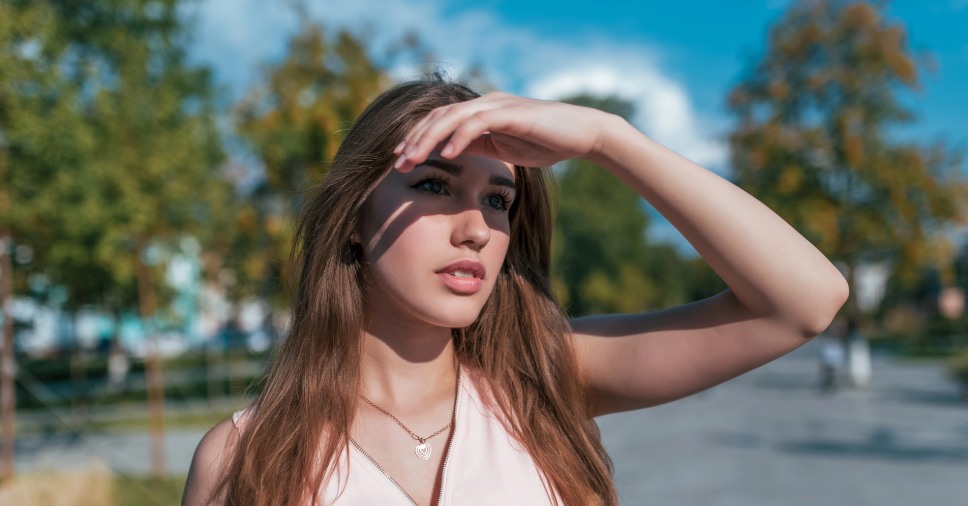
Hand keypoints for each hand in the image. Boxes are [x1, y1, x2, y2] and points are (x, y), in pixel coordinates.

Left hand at [393, 92, 614, 171]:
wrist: (582, 134)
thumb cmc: (546, 142)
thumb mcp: (504, 148)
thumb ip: (479, 146)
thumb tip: (452, 154)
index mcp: (482, 111)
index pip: (441, 121)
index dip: (418, 138)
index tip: (400, 159)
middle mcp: (486, 103)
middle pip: (440, 116)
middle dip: (415, 139)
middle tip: (397, 162)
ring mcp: (498, 105)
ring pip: (453, 117)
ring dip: (429, 138)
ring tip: (413, 158)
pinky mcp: (512, 113)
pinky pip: (479, 123)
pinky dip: (459, 137)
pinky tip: (446, 153)